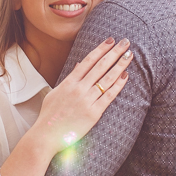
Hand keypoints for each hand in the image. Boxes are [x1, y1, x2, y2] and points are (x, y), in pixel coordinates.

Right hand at [30, 37, 131, 154]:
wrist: (46, 136)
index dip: (101, 49)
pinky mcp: (94, 113)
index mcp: (69, 82)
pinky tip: (125, 76)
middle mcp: (79, 88)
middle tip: (125, 42)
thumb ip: (68, 79)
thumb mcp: (55, 92)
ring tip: (129, 55)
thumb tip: (77, 65)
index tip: (110, 40)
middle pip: (101, 66)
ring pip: (107, 78)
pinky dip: (118, 85)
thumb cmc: (50, 115)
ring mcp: (86, 100)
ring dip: (120, 65)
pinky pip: (109, 96)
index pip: (88, 60)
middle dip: (114, 52)